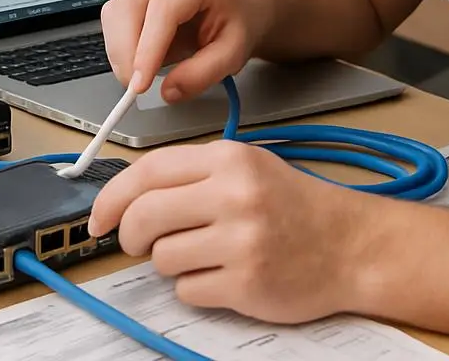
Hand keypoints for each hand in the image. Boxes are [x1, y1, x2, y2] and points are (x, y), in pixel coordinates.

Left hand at [86, 140, 367, 324]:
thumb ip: (191, 176)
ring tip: (204, 255)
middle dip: (130, 235)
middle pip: (145, 216)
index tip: (98, 217)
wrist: (350, 245)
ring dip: (171, 262)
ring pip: (162, 257)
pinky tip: (223, 275)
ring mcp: (242, 241)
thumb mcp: (247, 169)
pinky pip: (187, 290)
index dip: (112, 196)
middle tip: (137, 243)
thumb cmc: (293, 206)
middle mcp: (235, 195)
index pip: (149, 171)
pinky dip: (195, 287)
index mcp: (231, 159)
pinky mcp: (247, 283)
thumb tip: (126, 198)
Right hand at [101, 0, 270, 100]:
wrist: (241, 6)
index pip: (161, 10)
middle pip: (127, 7)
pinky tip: (140, 62)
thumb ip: (203, 73)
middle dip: (125, 52)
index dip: (146, 49)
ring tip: (141, 75)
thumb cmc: (239, 21)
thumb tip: (168, 90)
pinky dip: (121, 48)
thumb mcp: (234, 53)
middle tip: (136, 86)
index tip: (139, 84)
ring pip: (115, 14)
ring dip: (120, 51)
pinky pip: (116, 22)